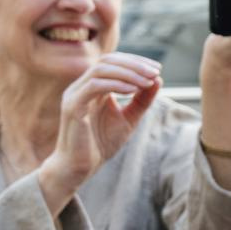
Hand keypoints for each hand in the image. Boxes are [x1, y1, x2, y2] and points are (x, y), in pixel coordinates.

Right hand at [48, 53, 162, 190]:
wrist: (80, 168)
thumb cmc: (101, 144)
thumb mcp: (129, 118)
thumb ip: (142, 100)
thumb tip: (158, 79)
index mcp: (92, 87)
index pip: (113, 62)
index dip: (135, 61)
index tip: (157, 69)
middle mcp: (81, 87)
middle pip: (107, 61)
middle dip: (134, 64)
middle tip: (155, 72)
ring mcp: (74, 95)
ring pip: (100, 70)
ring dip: (128, 72)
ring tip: (147, 82)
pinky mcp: (72, 107)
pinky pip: (94, 86)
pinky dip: (116, 84)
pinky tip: (133, 91)